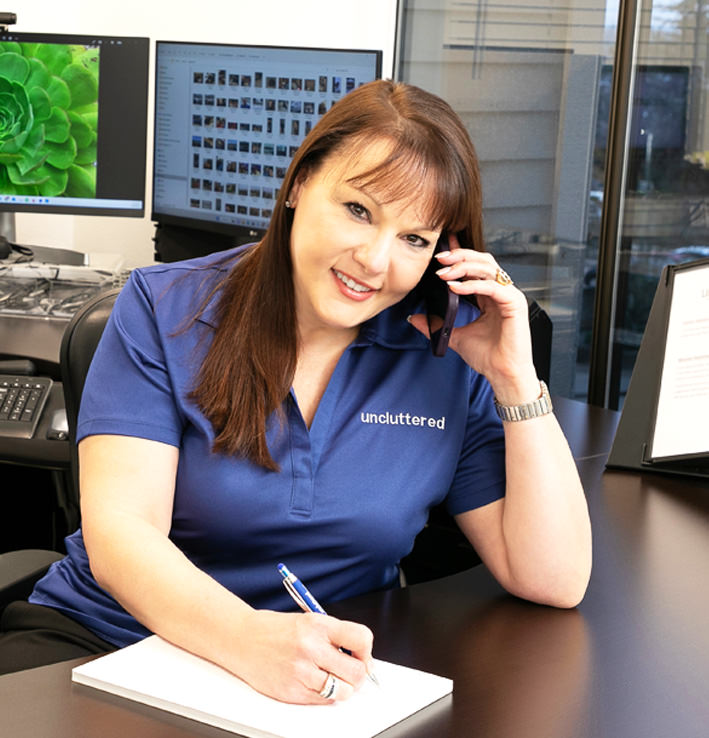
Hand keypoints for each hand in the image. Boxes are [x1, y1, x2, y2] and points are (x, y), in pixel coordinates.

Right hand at [231, 609, 373, 703]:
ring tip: (334, 678)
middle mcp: (311, 647)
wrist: (241, 639)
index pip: (361, 638)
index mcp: (318, 624)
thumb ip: (334, 636)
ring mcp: (301, 671)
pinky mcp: (291, 692)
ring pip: (343, 692)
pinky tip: (316, 683)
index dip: (366, 650)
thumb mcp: (308, 620)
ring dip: (344, 688)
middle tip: (352, 671)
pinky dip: (325, 696)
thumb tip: (360, 656)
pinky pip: (322, 701)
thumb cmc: (274, 629)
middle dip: (359, 674)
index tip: (363, 654)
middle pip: (356, 672)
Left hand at [408, 234, 538, 402]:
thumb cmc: (488, 356)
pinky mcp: (514, 303)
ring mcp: (510, 296)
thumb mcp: (455, 336)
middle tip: (438, 258)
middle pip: (482, 261)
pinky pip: (492, 287)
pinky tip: (454, 288)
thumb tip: (414, 318)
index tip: (440, 251)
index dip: (459, 256)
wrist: (502, 374)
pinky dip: (472, 285)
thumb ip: (437, 325)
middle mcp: (502, 292)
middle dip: (459, 256)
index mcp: (490, 296)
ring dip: (463, 267)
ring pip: (488, 268)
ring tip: (443, 273)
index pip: (476, 267)